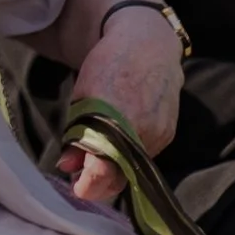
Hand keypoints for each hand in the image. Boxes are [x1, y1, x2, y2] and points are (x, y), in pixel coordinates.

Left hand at [59, 5, 182, 202]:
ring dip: (115, 166)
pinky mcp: (168, 134)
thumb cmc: (108, 66)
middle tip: (82, 178)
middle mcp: (142, 132)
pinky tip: (119, 139)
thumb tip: (67, 166)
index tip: (77, 188)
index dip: (90, 184)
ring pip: (134, 166)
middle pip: (121, 175)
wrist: (147, 45)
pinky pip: (146, 155)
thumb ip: (76, 136)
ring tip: (98, 152)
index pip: (105, 170)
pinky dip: (130, 154)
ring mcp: (159, 134)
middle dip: (100, 180)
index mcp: (117, 121)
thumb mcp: (83, 98)